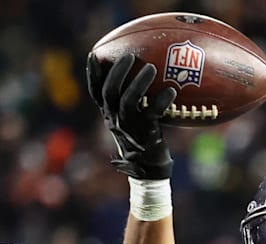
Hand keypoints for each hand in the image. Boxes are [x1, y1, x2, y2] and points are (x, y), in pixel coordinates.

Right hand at [87, 52, 176, 179]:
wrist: (149, 168)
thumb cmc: (143, 136)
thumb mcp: (132, 118)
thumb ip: (133, 100)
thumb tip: (146, 70)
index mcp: (109, 114)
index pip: (95, 92)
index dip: (92, 74)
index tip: (94, 54)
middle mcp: (114, 120)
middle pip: (109, 92)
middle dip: (117, 72)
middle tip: (129, 56)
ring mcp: (129, 128)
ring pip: (128, 101)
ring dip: (139, 82)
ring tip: (151, 68)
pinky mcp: (145, 134)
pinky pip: (152, 114)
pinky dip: (162, 101)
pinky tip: (172, 92)